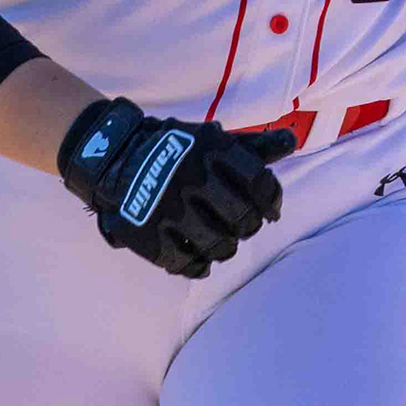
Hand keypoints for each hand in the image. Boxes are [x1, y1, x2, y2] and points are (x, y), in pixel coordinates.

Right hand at [57, 97, 295, 279]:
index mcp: (211, 149)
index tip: (268, 210)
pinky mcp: (147, 233)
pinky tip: (198, 256)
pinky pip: (186, 263)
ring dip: (226, 247)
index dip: (271, 201)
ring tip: (221, 241)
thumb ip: (254, 147)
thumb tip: (290, 143)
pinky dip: (197, 265)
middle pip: (244, 219)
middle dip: (248, 226)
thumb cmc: (178, 152)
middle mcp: (191, 177)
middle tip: (241, 225)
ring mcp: (168, 207)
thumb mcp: (213, 140)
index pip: (260, 183)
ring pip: (220, 245)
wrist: (115, 157)